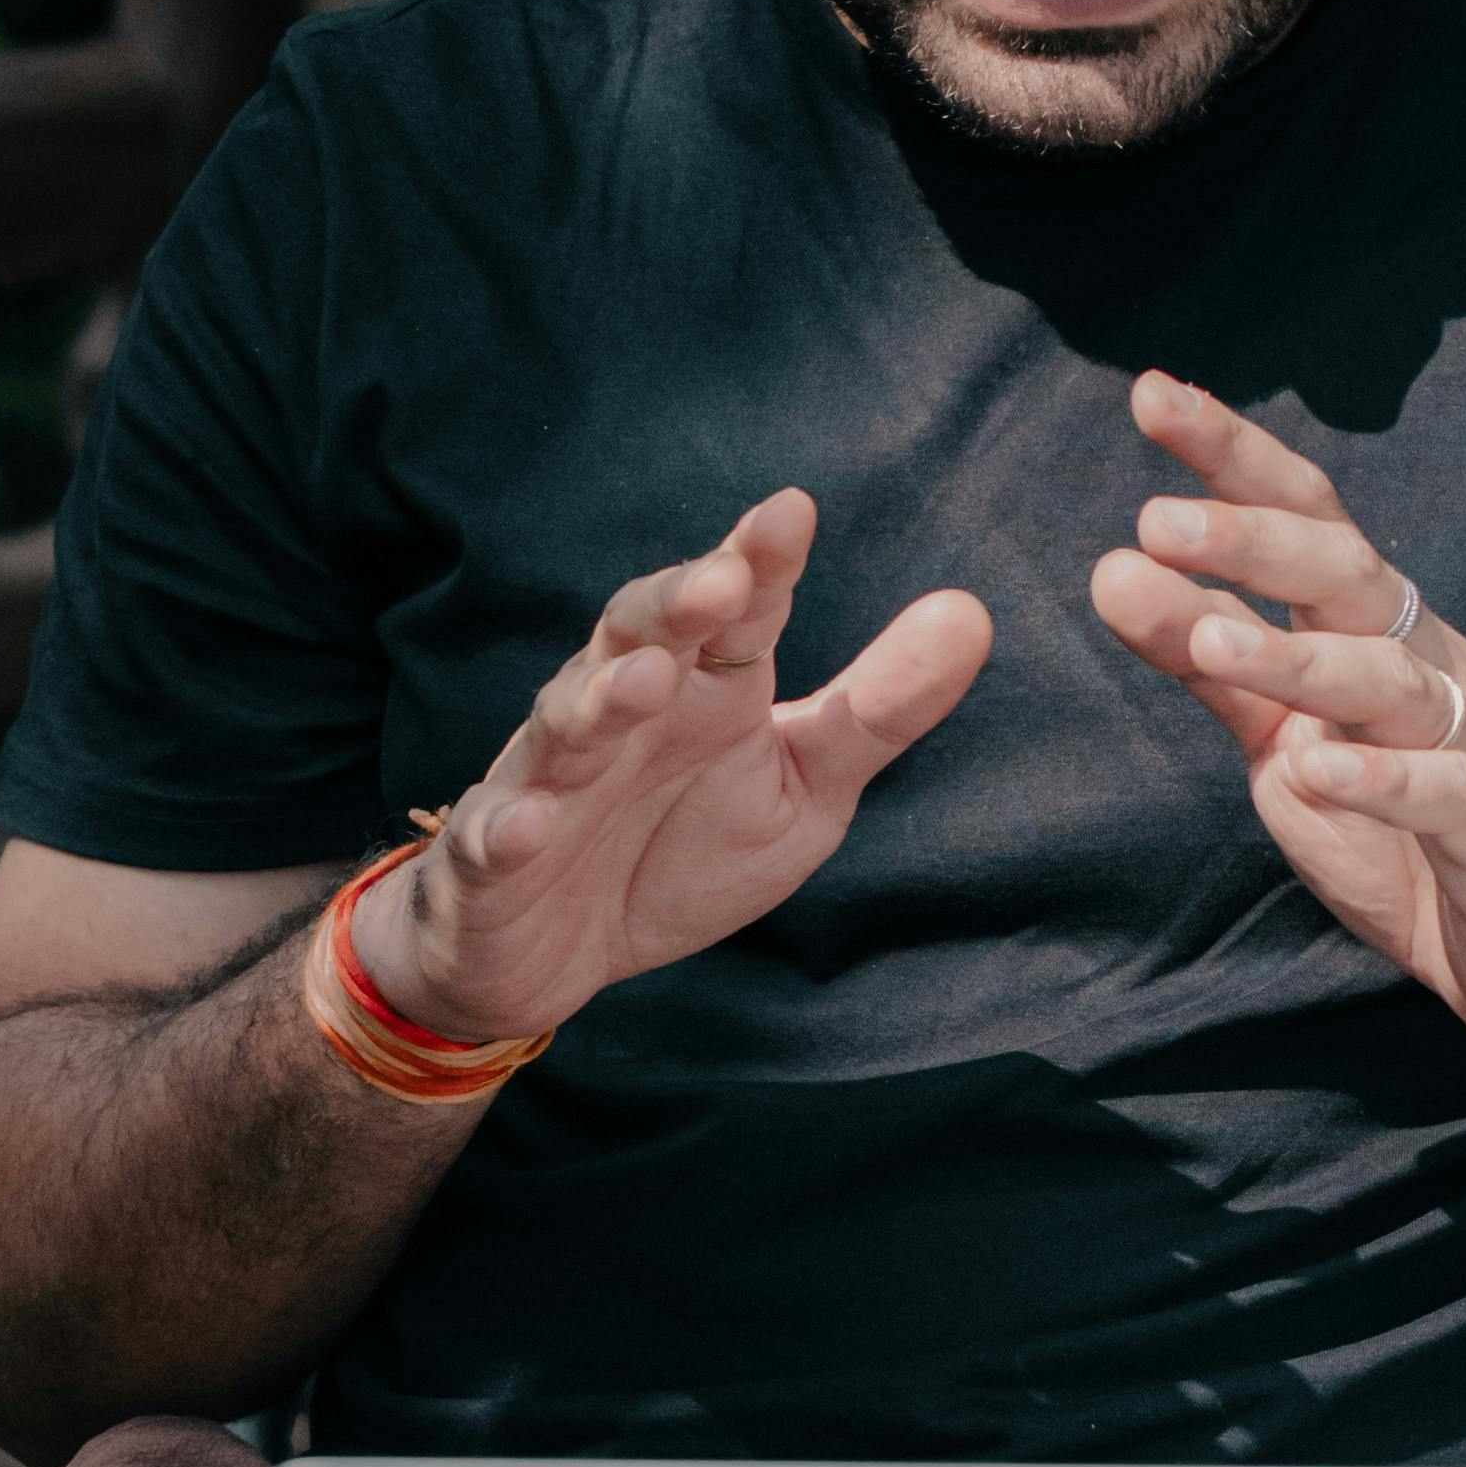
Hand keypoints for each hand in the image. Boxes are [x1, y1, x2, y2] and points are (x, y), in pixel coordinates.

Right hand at [353, 491, 990, 1050]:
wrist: (557, 954)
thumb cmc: (681, 847)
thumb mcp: (800, 787)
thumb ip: (876, 711)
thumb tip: (972, 612)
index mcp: (704, 684)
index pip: (735, 607)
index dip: (758, 561)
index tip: (791, 513)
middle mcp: (622, 708)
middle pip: (637, 634)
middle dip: (672, 604)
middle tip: (720, 583)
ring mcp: (549, 776)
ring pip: (566, 722)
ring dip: (600, 700)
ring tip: (643, 683)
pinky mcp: (493, 854)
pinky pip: (494, 835)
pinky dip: (504, 829)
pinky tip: (524, 827)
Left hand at [1089, 374, 1465, 1074]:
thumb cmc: (1412, 837)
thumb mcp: (1288, 741)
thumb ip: (1208, 661)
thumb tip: (1112, 568)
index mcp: (1373, 631)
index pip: (1303, 520)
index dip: (1232, 456)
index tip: (1150, 393)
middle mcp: (1427, 663)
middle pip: (1347, 573)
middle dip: (1254, 538)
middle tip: (1156, 518)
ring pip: (1388, 678)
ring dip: (1298, 656)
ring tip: (1211, 635)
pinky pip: (1444, 793)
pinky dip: (1380, 780)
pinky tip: (1316, 769)